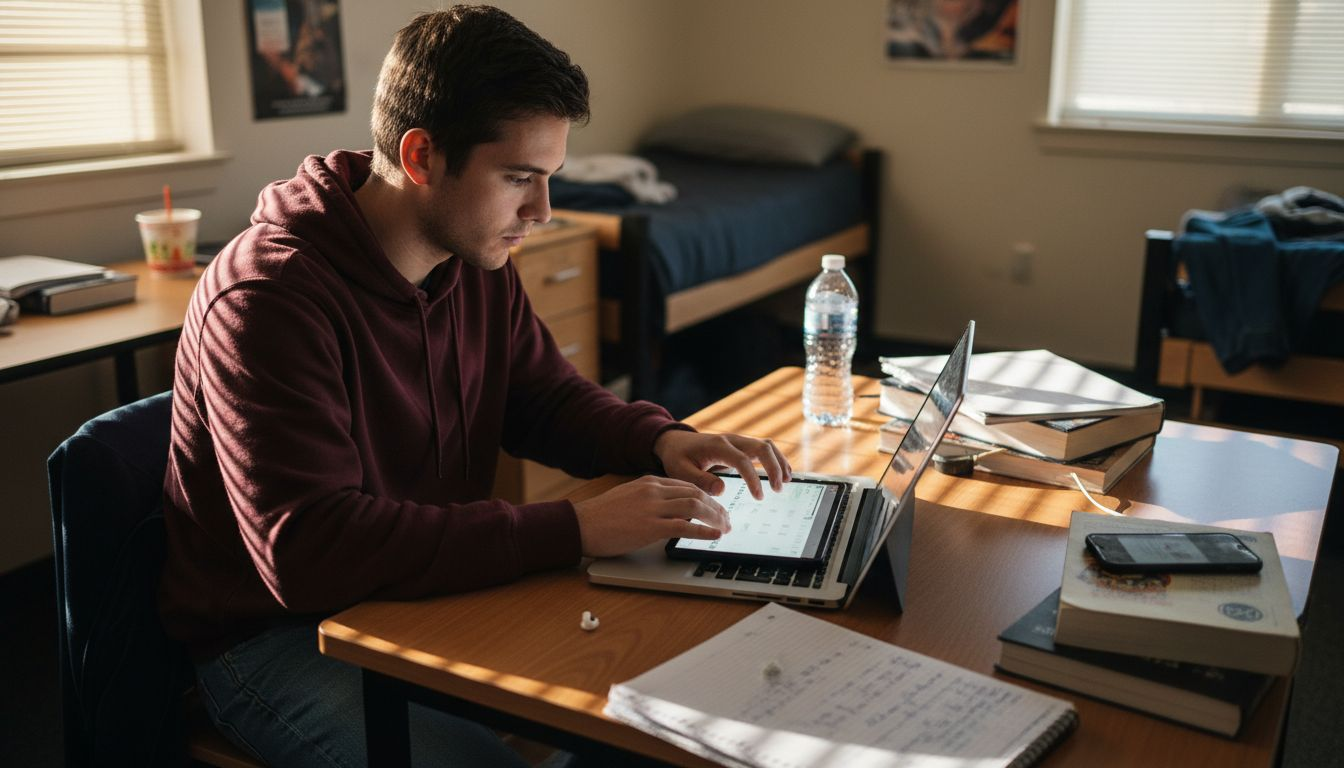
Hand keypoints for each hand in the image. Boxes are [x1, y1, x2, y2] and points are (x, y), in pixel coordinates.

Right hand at [572, 475, 730, 557]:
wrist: (580, 525)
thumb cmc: (601, 516)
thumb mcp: (628, 497)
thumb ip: (650, 499)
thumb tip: (671, 510)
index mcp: (649, 482)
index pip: (687, 485)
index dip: (706, 496)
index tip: (716, 507)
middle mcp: (653, 491)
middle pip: (696, 493)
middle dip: (716, 507)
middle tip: (726, 519)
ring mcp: (652, 508)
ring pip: (695, 506)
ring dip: (715, 517)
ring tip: (724, 527)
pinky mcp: (650, 527)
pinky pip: (685, 527)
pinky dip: (704, 531)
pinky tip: (714, 535)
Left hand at [653, 430, 792, 500]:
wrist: (675, 442)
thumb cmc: (678, 458)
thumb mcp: (681, 471)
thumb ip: (700, 480)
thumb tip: (722, 489)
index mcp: (717, 446)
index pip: (742, 460)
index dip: (754, 479)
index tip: (759, 497)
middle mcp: (731, 440)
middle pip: (762, 448)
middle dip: (774, 468)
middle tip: (778, 490)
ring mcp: (738, 441)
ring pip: (766, 446)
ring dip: (779, 462)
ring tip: (787, 481)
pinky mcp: (741, 446)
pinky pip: (763, 449)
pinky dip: (776, 459)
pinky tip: (782, 474)